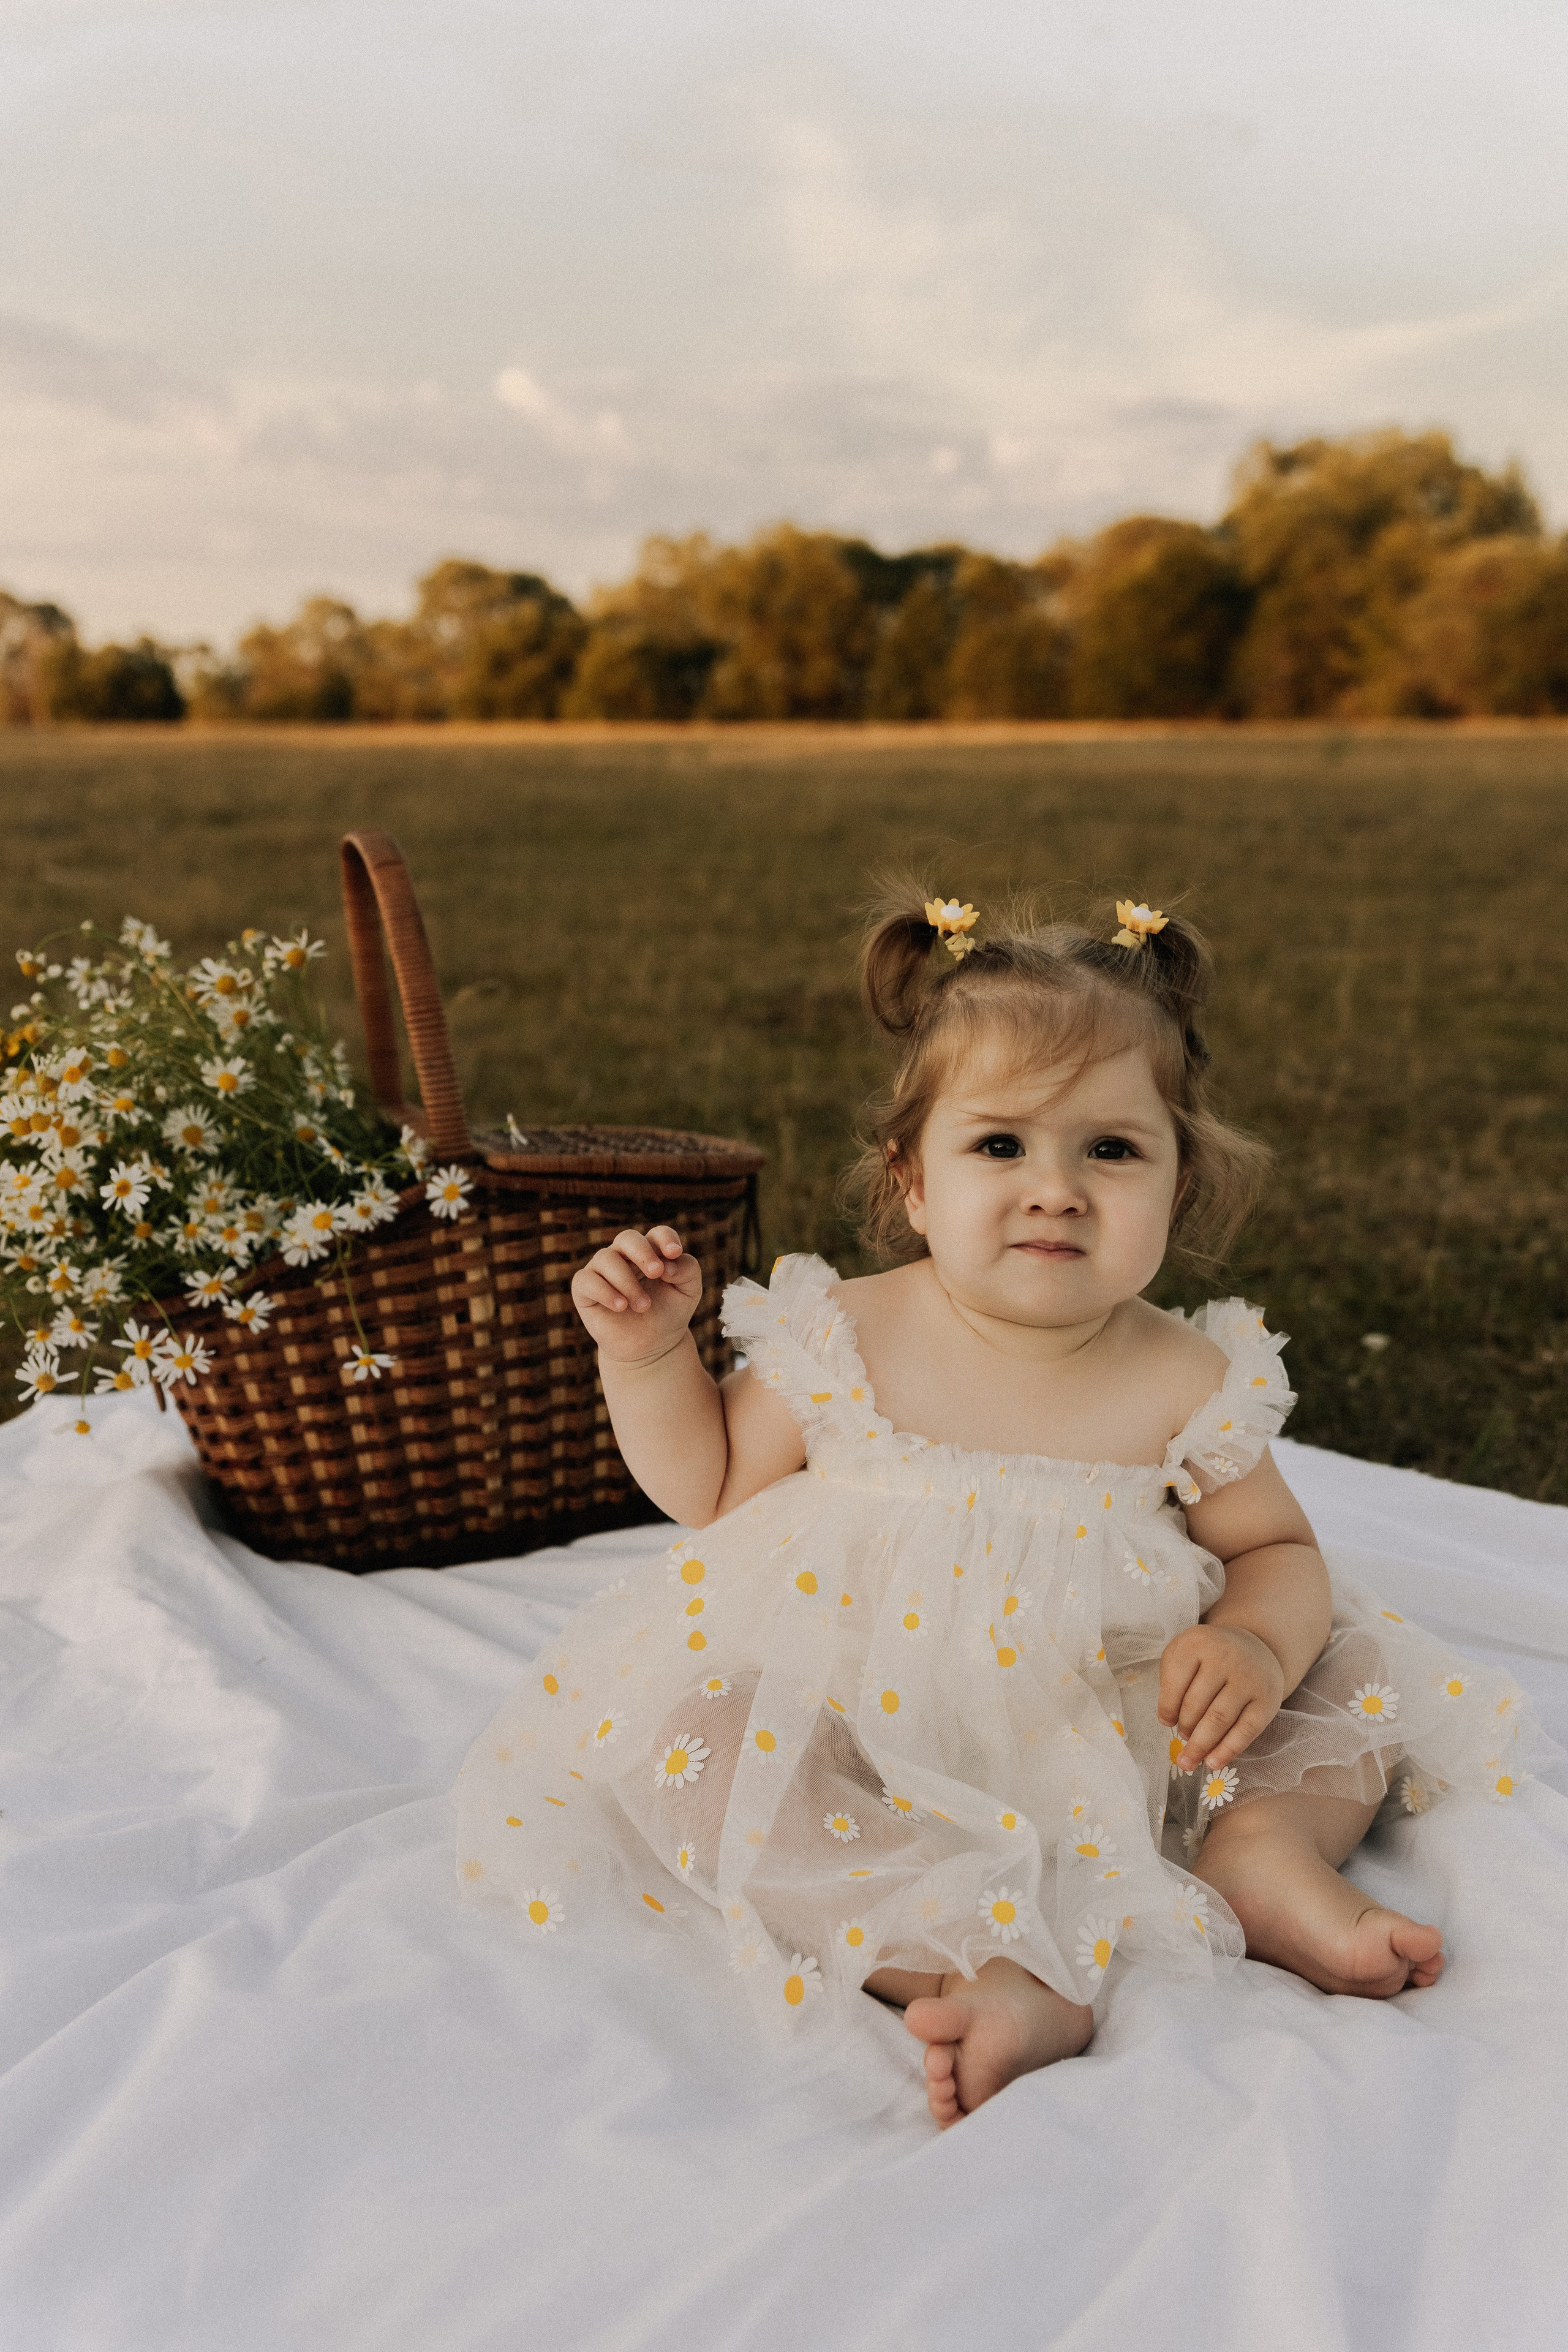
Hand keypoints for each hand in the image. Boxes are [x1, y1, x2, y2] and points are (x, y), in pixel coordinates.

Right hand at [571, 1225, 702, 1364]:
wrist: (650, 1348)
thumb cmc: (669, 1314)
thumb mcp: (689, 1292)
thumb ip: (688, 1270)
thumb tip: (668, 1265)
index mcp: (651, 1251)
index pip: (656, 1234)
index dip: (665, 1238)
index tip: (675, 1253)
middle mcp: (623, 1255)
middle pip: (627, 1238)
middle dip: (643, 1253)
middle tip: (657, 1273)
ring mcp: (601, 1270)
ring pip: (606, 1258)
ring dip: (627, 1281)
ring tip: (644, 1306)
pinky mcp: (584, 1290)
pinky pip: (586, 1280)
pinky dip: (605, 1291)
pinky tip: (621, 1306)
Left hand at [1157, 1623, 1284, 1772]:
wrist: (1256, 1647)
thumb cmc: (1210, 1655)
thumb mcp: (1184, 1652)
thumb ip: (1171, 1679)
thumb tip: (1168, 1721)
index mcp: (1197, 1643)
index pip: (1175, 1682)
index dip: (1166, 1708)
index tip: (1165, 1722)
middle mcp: (1225, 1658)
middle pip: (1196, 1704)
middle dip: (1185, 1728)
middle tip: (1182, 1739)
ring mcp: (1248, 1679)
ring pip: (1219, 1719)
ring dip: (1201, 1745)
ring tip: (1189, 1760)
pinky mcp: (1267, 1701)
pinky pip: (1246, 1731)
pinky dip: (1227, 1750)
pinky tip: (1213, 1763)